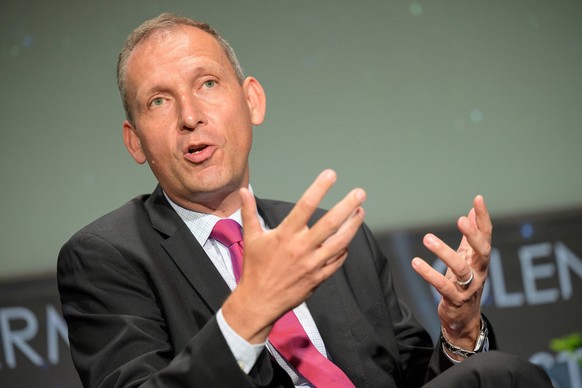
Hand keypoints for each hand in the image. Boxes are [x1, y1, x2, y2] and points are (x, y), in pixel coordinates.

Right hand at [222, 169, 365, 342]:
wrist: (259, 301)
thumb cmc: (254, 268)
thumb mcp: (251, 238)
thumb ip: (250, 212)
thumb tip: (244, 191)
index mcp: (285, 235)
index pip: (305, 206)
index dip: (319, 188)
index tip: (331, 174)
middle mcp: (301, 248)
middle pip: (330, 223)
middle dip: (347, 205)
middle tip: (360, 192)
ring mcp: (312, 264)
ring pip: (340, 242)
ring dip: (353, 226)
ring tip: (361, 212)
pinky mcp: (318, 278)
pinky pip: (337, 261)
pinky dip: (344, 249)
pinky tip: (348, 238)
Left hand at [411, 195, 491, 351]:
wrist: (464, 320)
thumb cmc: (465, 284)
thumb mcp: (468, 258)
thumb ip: (470, 236)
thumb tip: (472, 211)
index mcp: (481, 259)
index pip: (486, 236)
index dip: (483, 218)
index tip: (478, 199)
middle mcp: (479, 272)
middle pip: (483, 252)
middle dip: (473, 235)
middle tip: (461, 220)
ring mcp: (469, 287)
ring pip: (461, 269)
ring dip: (444, 252)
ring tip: (427, 238)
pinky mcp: (455, 300)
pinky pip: (443, 286)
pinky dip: (429, 274)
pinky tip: (416, 262)